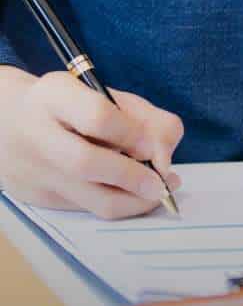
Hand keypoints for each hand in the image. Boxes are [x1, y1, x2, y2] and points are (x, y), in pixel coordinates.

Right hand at [0, 67, 183, 219]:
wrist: (9, 120)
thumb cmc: (74, 106)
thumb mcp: (111, 97)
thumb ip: (148, 120)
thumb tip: (164, 160)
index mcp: (55, 95)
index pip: (98, 116)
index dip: (133, 135)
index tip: (153, 147)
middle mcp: (37, 133)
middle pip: (87, 163)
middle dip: (135, 178)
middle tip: (163, 183)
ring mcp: (34, 169)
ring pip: (92, 199)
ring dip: (136, 201)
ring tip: (157, 192)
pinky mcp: (37, 197)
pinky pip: (88, 209)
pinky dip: (119, 204)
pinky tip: (132, 193)